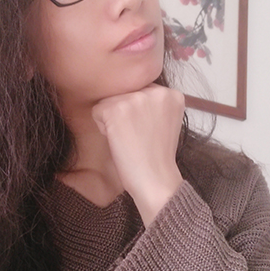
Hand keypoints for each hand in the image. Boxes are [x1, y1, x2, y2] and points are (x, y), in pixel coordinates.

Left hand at [92, 84, 184, 225]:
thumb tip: (128, 95)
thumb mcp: (165, 121)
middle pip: (125, 93)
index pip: (141, 91)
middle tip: (138, 136)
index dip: (139, 113)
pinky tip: (119, 140)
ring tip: (130, 138)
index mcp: (172, 94)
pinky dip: (103, 128)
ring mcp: (136, 98)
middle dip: (126, 114)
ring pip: (110, 101)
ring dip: (114, 120)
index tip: (147, 131)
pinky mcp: (116, 108)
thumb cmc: (156, 156)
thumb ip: (153, 104)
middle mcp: (156, 90)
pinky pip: (97, 111)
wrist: (155, 179)